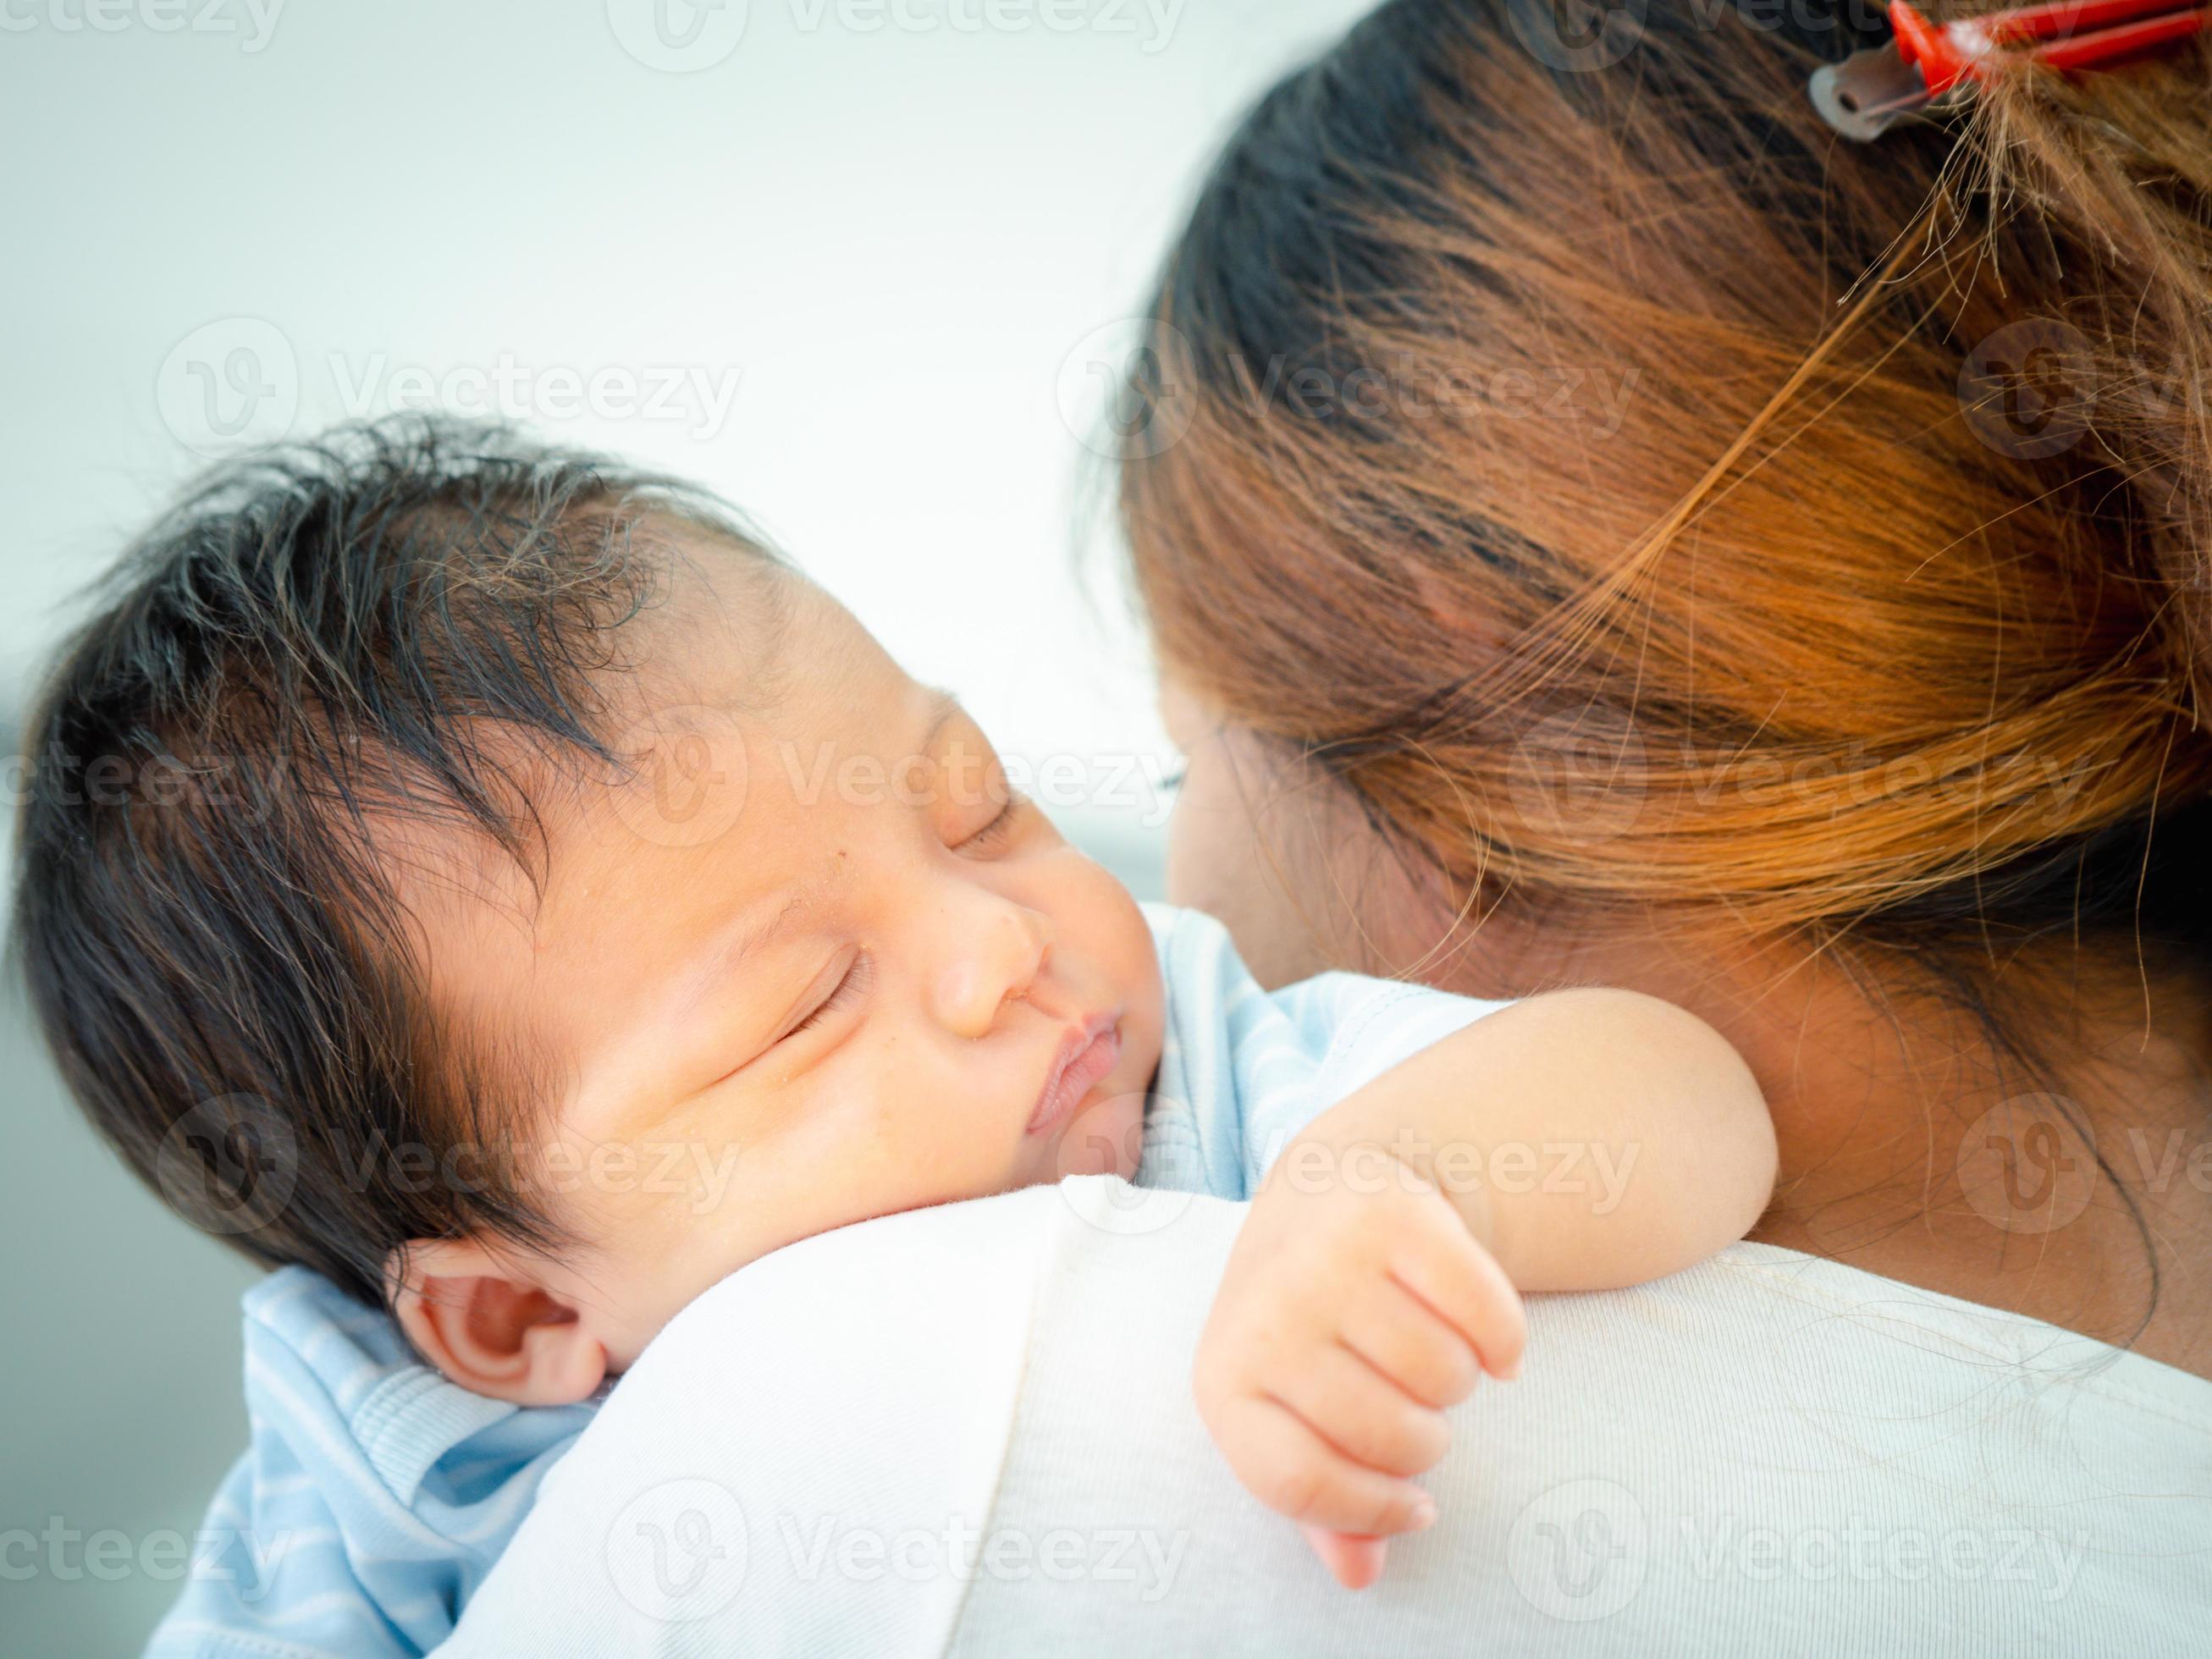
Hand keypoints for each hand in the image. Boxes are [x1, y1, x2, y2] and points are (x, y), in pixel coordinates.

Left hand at [1192, 1140, 1524, 1588]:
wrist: (1326, 1187)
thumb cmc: (1308, 1322)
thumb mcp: (1293, 1407)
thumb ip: (1322, 1499)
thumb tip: (1361, 1574)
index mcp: (1225, 1380)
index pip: (1301, 1482)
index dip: (1372, 1511)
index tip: (1414, 1507)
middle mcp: (1265, 1316)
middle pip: (1390, 1438)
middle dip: (1424, 1439)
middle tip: (1415, 1405)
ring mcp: (1326, 1259)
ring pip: (1444, 1378)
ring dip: (1458, 1380)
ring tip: (1428, 1348)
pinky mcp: (1392, 1214)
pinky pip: (1486, 1314)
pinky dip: (1502, 1338)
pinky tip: (1479, 1329)